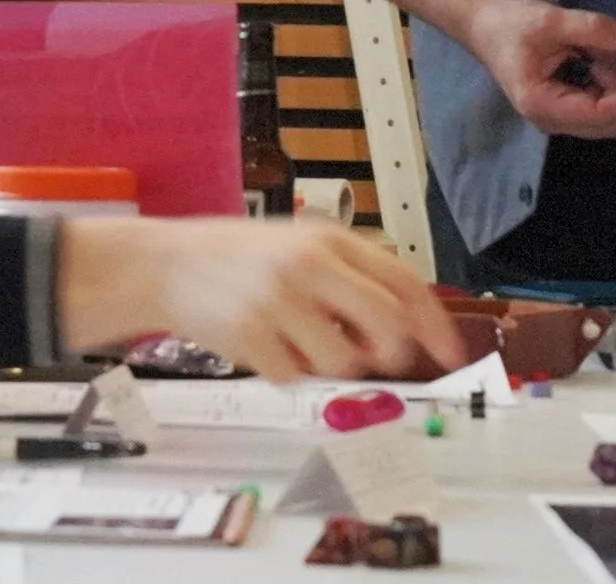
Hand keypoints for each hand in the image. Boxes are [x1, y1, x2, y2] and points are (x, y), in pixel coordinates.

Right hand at [56, 218, 464, 383]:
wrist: (166, 263)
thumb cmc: (239, 258)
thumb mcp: (299, 245)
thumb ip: (348, 276)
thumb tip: (405, 327)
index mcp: (327, 239)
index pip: (403, 281)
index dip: (435, 324)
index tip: (450, 355)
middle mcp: (307, 265)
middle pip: (386, 325)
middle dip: (390, 353)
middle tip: (374, 358)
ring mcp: (278, 301)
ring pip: (344, 361)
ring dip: (332, 365)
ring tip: (301, 343)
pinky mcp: (250, 336)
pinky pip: (295, 377)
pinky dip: (288, 372)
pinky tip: (266, 346)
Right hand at [466, 0, 615, 139]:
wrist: (485, 29)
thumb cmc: (512, 25)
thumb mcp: (553, 20)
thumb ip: (596, 30)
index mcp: (542, 104)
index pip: (601, 115)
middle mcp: (549, 122)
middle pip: (608, 124)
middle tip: (612, 56)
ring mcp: (556, 121)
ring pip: (607, 119)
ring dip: (613, 90)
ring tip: (594, 56)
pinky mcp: (562, 114)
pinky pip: (598, 111)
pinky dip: (604, 89)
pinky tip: (590, 64)